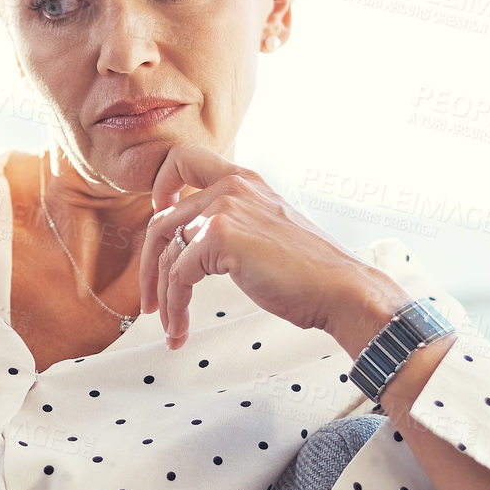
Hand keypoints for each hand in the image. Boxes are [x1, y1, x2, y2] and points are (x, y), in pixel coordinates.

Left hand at [137, 142, 401, 351]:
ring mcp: (223, 208)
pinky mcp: (218, 237)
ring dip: (162, 296)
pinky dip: (174, 308)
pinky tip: (180, 330)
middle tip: (150, 301)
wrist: (340, 288)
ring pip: (166, 254)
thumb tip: (190, 245)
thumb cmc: (308, 271)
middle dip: (150, 267)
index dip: (160, 186)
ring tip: (168, 325)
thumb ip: (231, 223)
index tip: (158, 213)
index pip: (183, 159)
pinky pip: (177, 278)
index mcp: (243, 180)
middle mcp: (231, 186)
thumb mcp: (265, 230)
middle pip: (163, 221)